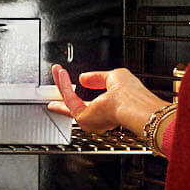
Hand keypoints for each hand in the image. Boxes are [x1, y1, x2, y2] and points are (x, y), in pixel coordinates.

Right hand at [48, 64, 166, 136]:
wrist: (133, 106)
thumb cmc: (132, 95)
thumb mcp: (115, 77)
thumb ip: (97, 78)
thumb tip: (83, 77)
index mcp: (110, 109)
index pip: (92, 102)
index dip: (83, 92)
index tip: (74, 83)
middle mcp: (99, 116)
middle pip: (75, 104)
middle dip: (65, 89)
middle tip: (58, 76)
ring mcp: (89, 118)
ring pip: (70, 100)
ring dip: (62, 83)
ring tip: (57, 70)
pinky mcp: (81, 117)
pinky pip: (69, 98)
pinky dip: (63, 84)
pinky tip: (61, 74)